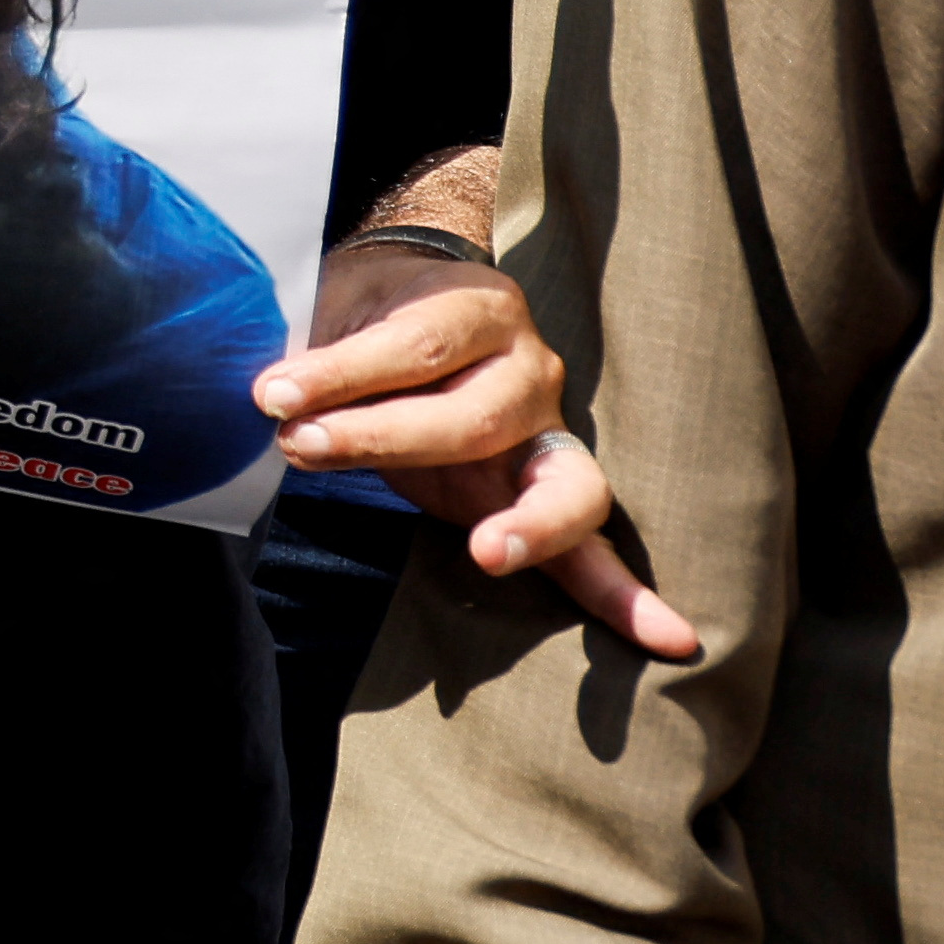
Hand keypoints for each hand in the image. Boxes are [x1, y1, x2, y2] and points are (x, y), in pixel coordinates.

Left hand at [258, 243, 701, 661]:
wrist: (414, 302)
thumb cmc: (373, 310)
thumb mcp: (342, 307)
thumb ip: (320, 355)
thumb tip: (272, 404)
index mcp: (478, 306)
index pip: (415, 345)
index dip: (342, 373)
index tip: (273, 398)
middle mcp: (529, 368)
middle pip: (471, 417)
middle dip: (383, 439)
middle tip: (300, 447)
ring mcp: (549, 431)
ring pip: (560, 487)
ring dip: (523, 529)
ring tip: (487, 553)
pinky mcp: (548, 488)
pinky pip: (594, 545)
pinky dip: (625, 595)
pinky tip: (671, 641)